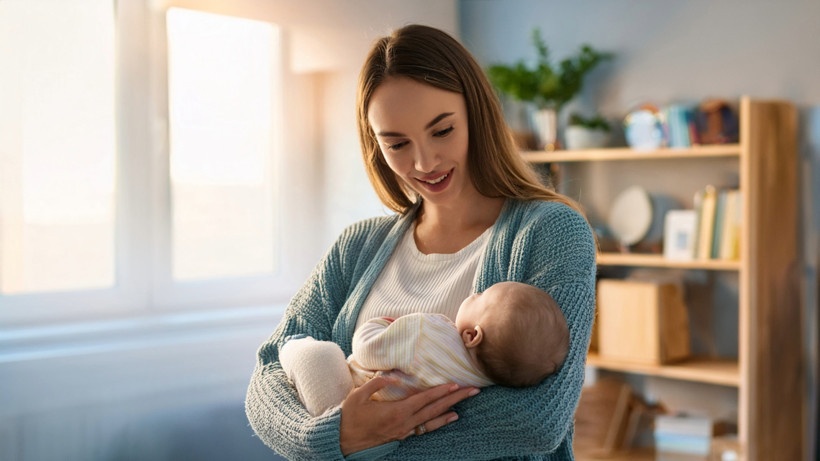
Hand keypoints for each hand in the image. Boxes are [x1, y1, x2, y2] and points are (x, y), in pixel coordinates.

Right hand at [339, 376, 479, 454]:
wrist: (343, 441)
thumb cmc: (350, 417)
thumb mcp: (357, 396)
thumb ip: (375, 383)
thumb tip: (391, 375)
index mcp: (396, 412)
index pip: (424, 400)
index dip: (440, 392)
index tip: (455, 385)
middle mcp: (405, 423)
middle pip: (435, 410)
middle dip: (455, 400)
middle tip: (473, 391)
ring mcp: (405, 431)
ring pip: (433, 420)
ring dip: (450, 411)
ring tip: (465, 405)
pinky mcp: (403, 435)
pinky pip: (426, 428)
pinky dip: (439, 422)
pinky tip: (449, 418)